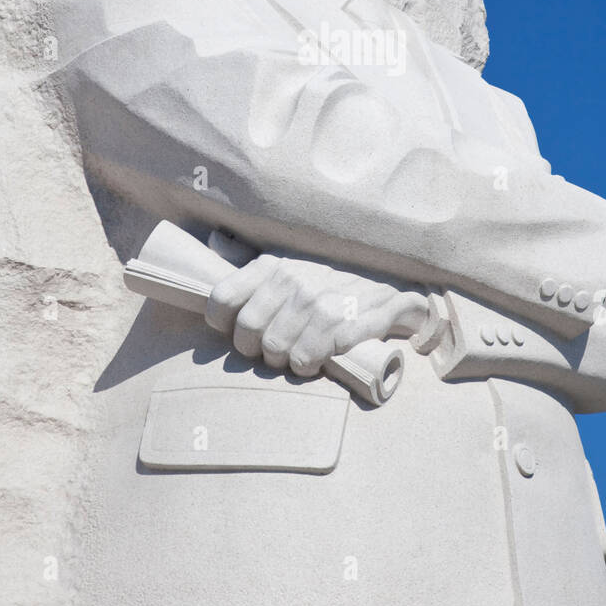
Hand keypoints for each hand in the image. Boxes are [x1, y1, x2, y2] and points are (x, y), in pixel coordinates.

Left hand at [204, 253, 429, 377]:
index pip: (223, 299)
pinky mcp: (343, 324)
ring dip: (284, 361)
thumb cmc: (330, 281)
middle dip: (256, 351)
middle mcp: (293, 279)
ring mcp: (319, 301)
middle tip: (272, 350)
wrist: (391, 290)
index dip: (223, 323)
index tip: (237, 330)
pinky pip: (306, 359)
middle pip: (248, 334)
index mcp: (274, 265)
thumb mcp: (291, 261)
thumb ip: (251, 258)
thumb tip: (214, 240)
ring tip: (296, 355)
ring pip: (276, 350)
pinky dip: (308, 366)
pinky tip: (317, 359)